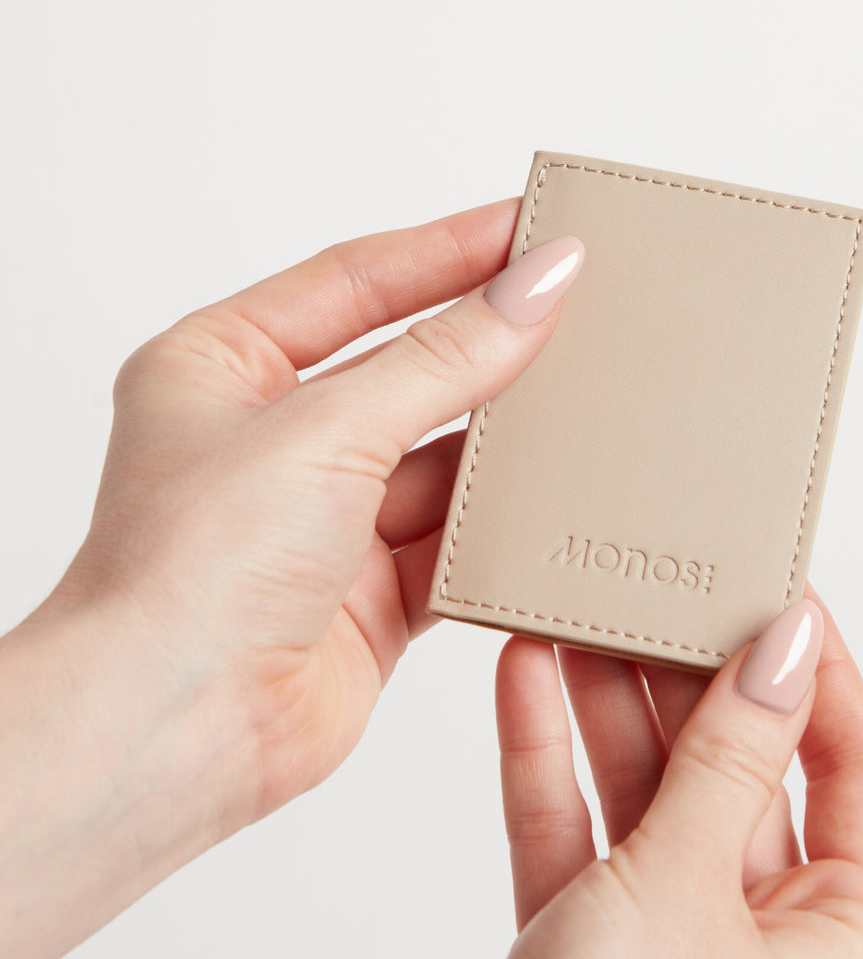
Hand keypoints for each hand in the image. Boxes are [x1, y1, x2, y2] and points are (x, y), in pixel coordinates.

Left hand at [0, 202, 583, 958]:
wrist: (180, 730)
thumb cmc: (191, 573)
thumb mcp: (324, 430)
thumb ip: (441, 360)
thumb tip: (532, 289)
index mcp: (224, 367)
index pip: (357, 282)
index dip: (450, 250)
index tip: (534, 228)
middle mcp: (274, 441)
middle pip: (410, 370)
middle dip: (491, 345)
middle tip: (582, 305)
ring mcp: (326, 520)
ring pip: (444, 461)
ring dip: (506, 444)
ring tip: (586, 404)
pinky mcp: (374, 593)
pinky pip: (459, 543)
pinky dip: (504, 529)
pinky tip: (558, 503)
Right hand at [404, 587, 862, 958]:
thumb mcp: (687, 881)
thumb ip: (734, 755)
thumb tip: (790, 648)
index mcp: (849, 938)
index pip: (859, 768)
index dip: (821, 675)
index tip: (780, 593)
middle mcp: (772, 937)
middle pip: (748, 772)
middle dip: (698, 684)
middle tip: (664, 594)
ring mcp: (680, 939)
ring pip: (658, 794)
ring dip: (617, 710)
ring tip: (585, 618)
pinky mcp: (594, 942)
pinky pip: (584, 830)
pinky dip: (556, 762)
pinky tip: (529, 680)